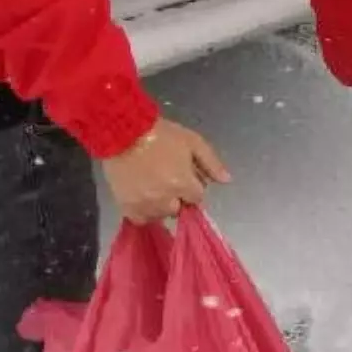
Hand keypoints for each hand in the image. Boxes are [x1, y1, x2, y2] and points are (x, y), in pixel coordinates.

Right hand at [100, 118, 230, 223]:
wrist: (124, 132)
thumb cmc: (161, 134)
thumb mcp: (193, 142)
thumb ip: (211, 163)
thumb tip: (226, 180)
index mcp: (184, 183)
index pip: (197, 198)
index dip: (192, 187)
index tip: (184, 177)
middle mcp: (165, 199)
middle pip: (179, 209)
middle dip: (177, 197)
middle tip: (167, 179)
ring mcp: (145, 205)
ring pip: (160, 215)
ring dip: (161, 205)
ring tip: (153, 186)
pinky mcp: (127, 207)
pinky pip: (141, 219)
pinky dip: (144, 212)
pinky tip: (143, 197)